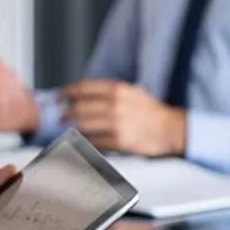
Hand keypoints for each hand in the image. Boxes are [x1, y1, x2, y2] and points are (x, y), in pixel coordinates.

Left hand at [59, 79, 185, 156]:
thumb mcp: (132, 92)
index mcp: (117, 90)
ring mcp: (117, 123)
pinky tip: (85, 141)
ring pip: (83, 124)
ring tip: (71, 128)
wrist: (172, 129)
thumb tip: (84, 94)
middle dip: (66, 112)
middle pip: (79, 107)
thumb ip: (109, 92)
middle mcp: (115, 104)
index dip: (66, 92)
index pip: (83, 87)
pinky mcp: (119, 141)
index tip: (58, 96)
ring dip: (73, 127)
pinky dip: (87, 141)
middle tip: (61, 116)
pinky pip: (94, 141)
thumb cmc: (151, 111)